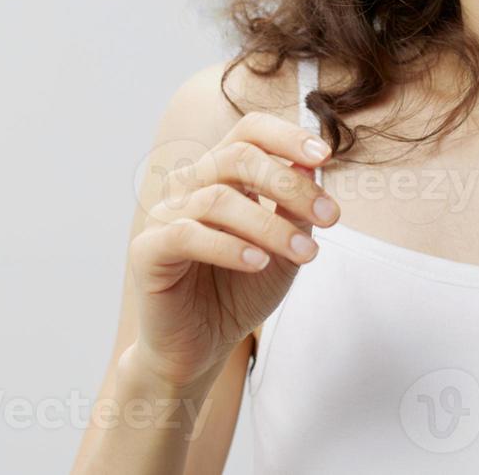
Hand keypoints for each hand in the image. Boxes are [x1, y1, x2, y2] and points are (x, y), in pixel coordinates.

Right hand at [126, 112, 339, 390]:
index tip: (326, 156)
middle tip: (330, 217)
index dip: (286, 136)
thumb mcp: (283, 248)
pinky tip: (258, 262)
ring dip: (270, 225)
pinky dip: (228, 247)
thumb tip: (312, 165)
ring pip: (218, 199)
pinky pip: (186, 235)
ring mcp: (165, 215)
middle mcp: (189, 186)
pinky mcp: (148, 251)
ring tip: (306, 254)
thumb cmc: (240, 291)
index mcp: (221, 175)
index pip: (248, 131)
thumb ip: (295, 208)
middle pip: (237, 156)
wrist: (202, 347)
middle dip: (289, 182)